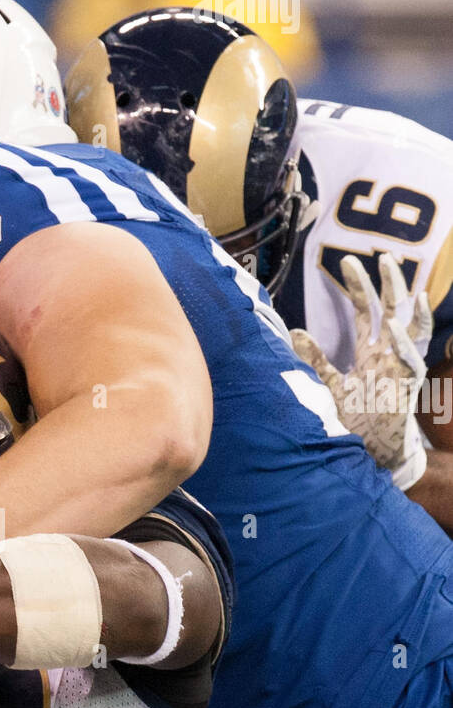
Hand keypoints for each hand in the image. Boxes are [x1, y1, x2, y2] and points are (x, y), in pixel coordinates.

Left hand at [290, 252, 431, 489]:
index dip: (359, 286)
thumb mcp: (329, 385)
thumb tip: (294, 331)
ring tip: (397, 275)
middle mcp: (389, 354)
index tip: (347, 262)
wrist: (370, 453)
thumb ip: (315, 359)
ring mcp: (401, 367)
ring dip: (405, 298)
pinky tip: (398, 326)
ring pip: (410, 324)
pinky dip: (405, 343)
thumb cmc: (355, 421)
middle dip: (388, 281)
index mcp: (371, 352)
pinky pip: (411, 359)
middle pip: (393, 309)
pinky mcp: (407, 386)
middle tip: (383, 254)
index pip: (368, 311)